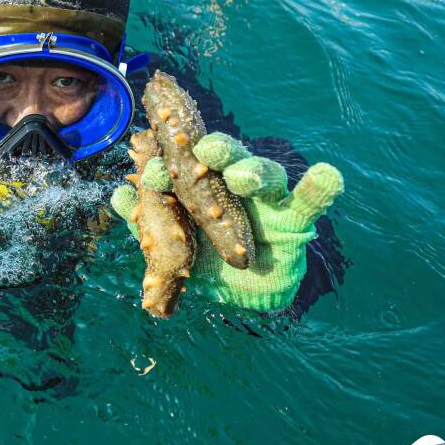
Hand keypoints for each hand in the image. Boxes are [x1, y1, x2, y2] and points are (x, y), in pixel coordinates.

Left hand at [111, 132, 342, 312]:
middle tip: (204, 150)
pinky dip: (321, 187)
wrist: (247, 293)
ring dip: (254, 171)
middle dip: (217, 151)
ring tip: (242, 176)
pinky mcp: (297, 218)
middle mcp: (235, 182)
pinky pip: (313, 200)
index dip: (172, 157)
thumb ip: (149, 221)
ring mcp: (268, 199)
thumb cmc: (208, 259)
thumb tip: (118, 195)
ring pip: (264, 174)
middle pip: (228, 158)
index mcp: (204, 184)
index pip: (188, 161)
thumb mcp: (175, 244)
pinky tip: (326, 175)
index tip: (152, 163)